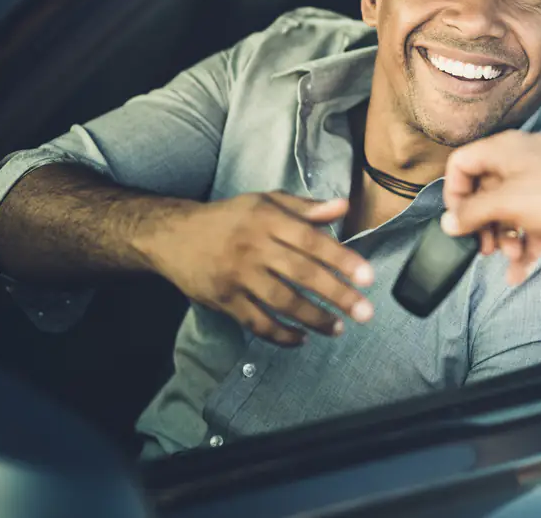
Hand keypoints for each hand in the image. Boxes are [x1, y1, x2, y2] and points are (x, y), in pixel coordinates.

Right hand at [134, 191, 373, 346]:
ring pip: (280, 301)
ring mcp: (237, 276)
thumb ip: (305, 208)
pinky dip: (280, 334)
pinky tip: (301, 338)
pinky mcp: (223, 300)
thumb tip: (344, 207)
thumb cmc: (230, 218)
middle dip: (336, 295)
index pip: (311, 240)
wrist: (172, 235)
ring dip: (312, 318)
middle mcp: (254, 247)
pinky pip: (256, 322)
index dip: (341, 259)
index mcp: (268, 220)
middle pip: (301, 273)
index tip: (368, 277)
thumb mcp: (266, 201)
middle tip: (365, 313)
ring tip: (338, 328)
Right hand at [441, 132, 540, 283]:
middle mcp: (519, 160)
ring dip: (505, 236)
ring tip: (509, 258)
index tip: (457, 221)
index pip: (461, 164)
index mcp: (502, 151)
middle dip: (482, 224)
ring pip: (510, 209)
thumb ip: (473, 213)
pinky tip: (521, 271)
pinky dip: (526, 243)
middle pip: (485, 191)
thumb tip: (449, 221)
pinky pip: (532, 221)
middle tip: (484, 248)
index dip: (454, 193)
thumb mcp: (508, 204)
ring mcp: (540, 179)